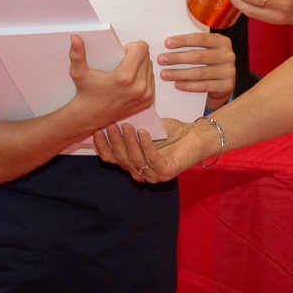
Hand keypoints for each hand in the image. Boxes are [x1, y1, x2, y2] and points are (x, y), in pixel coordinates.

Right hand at [68, 35, 154, 130]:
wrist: (89, 116)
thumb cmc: (85, 92)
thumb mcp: (78, 72)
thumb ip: (77, 54)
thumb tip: (75, 37)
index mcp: (125, 77)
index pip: (142, 48)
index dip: (131, 47)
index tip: (121, 53)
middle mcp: (139, 86)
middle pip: (147, 56)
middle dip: (136, 56)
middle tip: (121, 63)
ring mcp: (146, 95)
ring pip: (150, 67)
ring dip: (140, 66)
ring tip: (125, 73)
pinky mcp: (149, 101)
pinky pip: (151, 79)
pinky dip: (143, 77)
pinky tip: (130, 82)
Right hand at [92, 117, 215, 182]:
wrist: (195, 135)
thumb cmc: (171, 131)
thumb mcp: (146, 127)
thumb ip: (131, 127)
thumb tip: (113, 118)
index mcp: (134, 162)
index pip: (113, 158)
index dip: (103, 146)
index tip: (96, 131)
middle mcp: (141, 171)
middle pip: (121, 159)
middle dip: (114, 141)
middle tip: (110, 125)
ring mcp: (154, 174)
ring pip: (135, 159)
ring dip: (129, 141)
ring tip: (126, 125)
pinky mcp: (166, 171)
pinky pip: (152, 159)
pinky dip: (146, 145)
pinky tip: (143, 132)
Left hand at [157, 32, 235, 110]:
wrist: (223, 83)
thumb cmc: (208, 62)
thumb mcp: (205, 50)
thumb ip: (192, 46)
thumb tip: (167, 44)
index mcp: (222, 41)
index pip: (200, 39)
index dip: (183, 41)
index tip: (166, 43)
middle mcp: (228, 55)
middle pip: (198, 56)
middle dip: (177, 58)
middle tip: (161, 60)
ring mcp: (229, 71)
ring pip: (200, 72)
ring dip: (179, 73)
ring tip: (164, 74)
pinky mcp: (227, 85)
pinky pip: (205, 86)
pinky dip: (189, 86)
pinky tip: (177, 85)